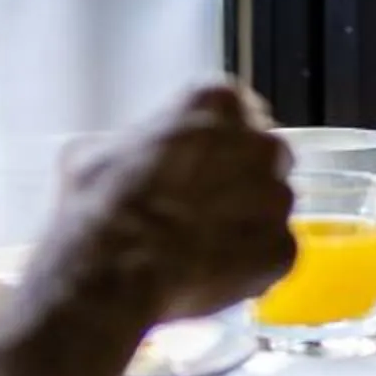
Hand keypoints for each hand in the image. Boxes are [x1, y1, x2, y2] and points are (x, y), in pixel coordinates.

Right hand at [49, 81, 297, 321]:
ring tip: (201, 246)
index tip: (196, 161)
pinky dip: (250, 264)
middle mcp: (259, 143)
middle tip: (201, 205)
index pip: (232, 109)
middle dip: (240, 177)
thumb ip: (131, 145)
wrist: (112, 273)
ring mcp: (277, 199)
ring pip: (272, 205)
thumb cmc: (100, 209)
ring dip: (246, 222)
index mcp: (215, 102)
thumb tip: (123, 158)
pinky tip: (210, 272)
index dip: (213, 141)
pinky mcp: (282, 249)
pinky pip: (273, 253)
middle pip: (264, 154)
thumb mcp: (94, 153)